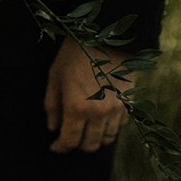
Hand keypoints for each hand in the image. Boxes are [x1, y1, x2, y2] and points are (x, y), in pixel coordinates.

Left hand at [43, 39, 130, 153]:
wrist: (107, 33)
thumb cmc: (75, 52)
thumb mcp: (55, 75)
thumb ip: (52, 104)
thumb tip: (52, 127)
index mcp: (77, 108)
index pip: (69, 141)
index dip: (60, 147)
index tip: (55, 146)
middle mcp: (98, 114)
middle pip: (90, 145)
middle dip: (78, 145)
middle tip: (70, 137)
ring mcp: (116, 109)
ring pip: (107, 139)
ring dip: (95, 138)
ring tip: (86, 128)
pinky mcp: (128, 102)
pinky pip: (120, 126)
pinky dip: (110, 127)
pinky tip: (102, 117)